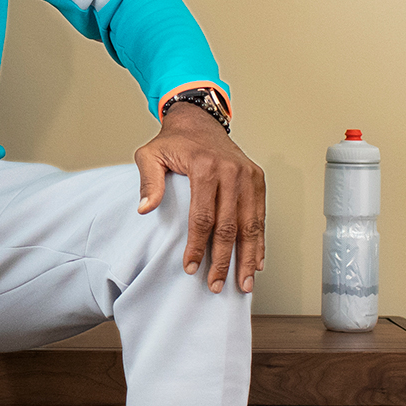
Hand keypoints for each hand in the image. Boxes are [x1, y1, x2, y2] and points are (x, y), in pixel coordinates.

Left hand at [135, 103, 265, 294]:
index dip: (197, 246)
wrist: (198, 120)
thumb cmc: (173, 142)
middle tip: (216, 285)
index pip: (202, 216)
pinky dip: (260, 241)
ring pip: (249, 225)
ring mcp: (247, 176)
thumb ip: (148, 181)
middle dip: (223, 260)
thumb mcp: (150, 154)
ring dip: (246, 258)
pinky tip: (257, 262)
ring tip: (243, 284)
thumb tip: (145, 209)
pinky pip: (260, 215)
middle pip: (229, 226)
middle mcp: (231, 172)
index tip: (191, 268)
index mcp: (205, 167)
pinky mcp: (257, 179)